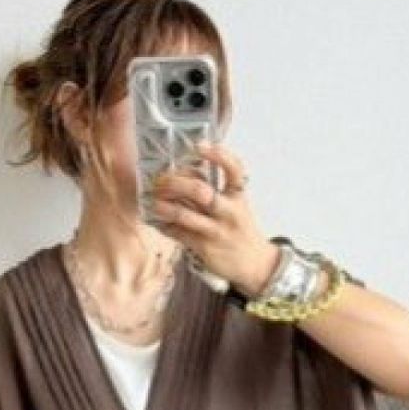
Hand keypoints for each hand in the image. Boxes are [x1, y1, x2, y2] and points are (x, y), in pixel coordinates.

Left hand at [147, 141, 279, 297]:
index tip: (199, 145)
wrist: (254, 264)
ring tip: (154, 201)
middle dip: (176, 182)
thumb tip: (188, 171)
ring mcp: (216, 230)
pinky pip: (179, 234)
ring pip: (185, 214)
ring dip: (165, 205)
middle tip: (161, 180)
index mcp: (238, 196)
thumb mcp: (238, 205)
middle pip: (200, 191)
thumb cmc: (241, 229)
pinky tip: (159, 221)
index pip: (233, 169)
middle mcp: (228, 211)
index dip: (217, 154)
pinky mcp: (205, 248)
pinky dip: (166, 226)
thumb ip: (218, 189)